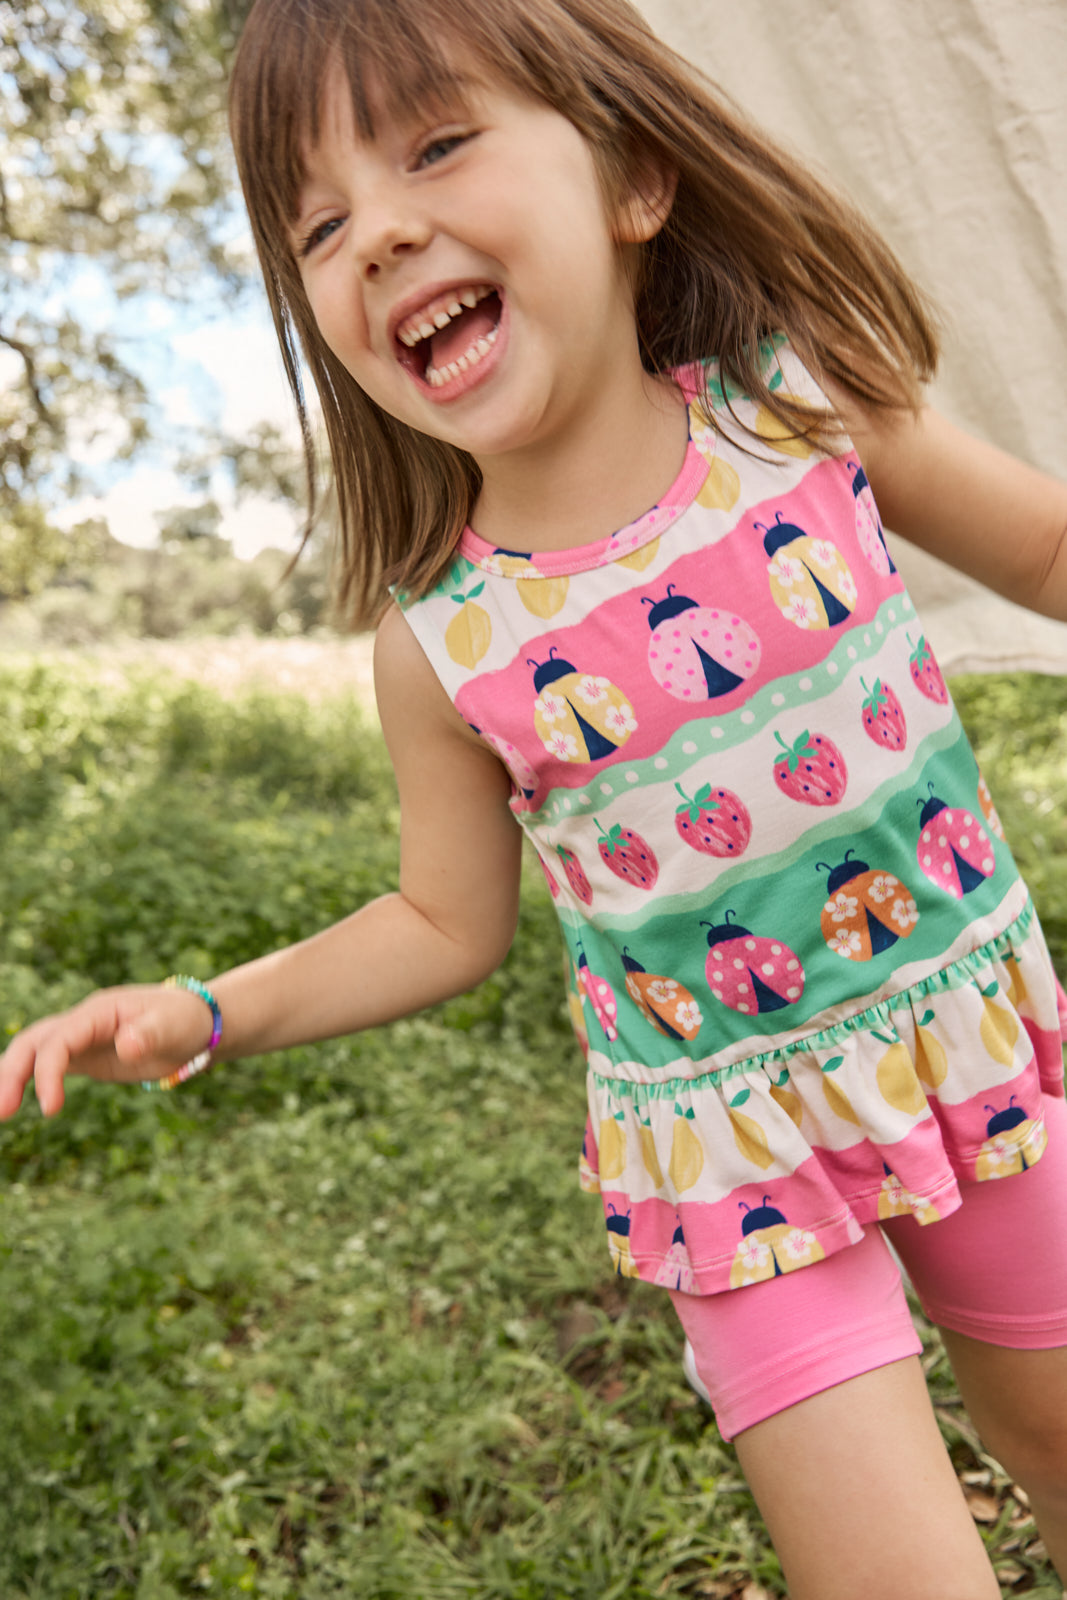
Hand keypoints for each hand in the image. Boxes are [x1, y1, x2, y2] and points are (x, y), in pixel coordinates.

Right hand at [0, 984, 217, 1118]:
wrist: (195, 1024)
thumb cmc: (184, 1020)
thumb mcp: (173, 1026)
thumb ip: (150, 1034)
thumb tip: (127, 1045)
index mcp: (98, 1011)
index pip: (59, 1039)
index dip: (48, 1072)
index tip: (50, 1109)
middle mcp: (82, 1022)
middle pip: (33, 1042)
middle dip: (12, 1073)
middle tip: (2, 1112)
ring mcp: (80, 1038)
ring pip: (33, 1053)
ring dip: (12, 1078)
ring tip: (0, 1114)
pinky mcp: (85, 1057)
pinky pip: (48, 1066)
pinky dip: (29, 1082)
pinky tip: (14, 1104)